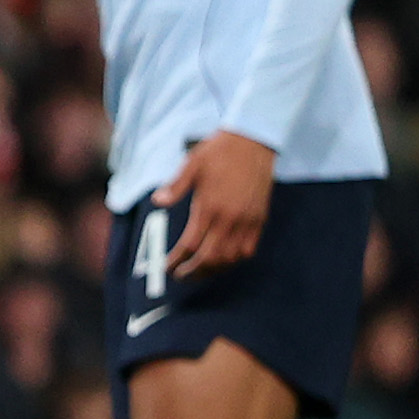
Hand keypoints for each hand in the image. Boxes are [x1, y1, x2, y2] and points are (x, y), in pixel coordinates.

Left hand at [158, 130, 279, 278]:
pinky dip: (235, 259)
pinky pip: (249, 248)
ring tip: (200, 271)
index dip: (177, 260)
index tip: (167, 267)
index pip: (190, 244)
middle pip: (210, 258)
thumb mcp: (191, 165)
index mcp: (209, 207)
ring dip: (214, 269)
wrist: (253, 142)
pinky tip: (224, 260)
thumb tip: (158, 200)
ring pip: (231, 257)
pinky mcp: (260, 219)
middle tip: (181, 276)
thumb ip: (175, 187)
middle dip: (194, 271)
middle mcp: (229, 218)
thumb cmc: (219, 152)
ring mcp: (247, 220)